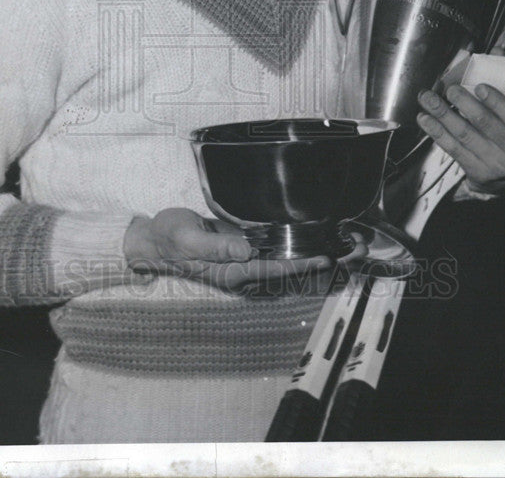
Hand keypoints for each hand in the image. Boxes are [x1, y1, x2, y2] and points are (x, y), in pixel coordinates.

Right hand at [123, 207, 365, 292]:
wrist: (153, 239)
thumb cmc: (168, 237)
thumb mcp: (186, 237)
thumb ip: (215, 245)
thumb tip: (246, 249)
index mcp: (232, 271)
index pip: (275, 269)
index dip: (302, 264)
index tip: (327, 258)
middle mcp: (243, 269)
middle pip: (287, 269)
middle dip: (317, 260)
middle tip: (351, 249)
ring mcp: (243, 260)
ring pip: (285, 259)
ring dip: (312, 252)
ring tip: (344, 242)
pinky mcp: (242, 248)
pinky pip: (274, 249)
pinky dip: (296, 243)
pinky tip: (313, 233)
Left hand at [416, 84, 504, 195]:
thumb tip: (496, 49)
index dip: (497, 102)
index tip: (480, 87)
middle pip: (485, 124)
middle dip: (464, 104)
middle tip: (448, 89)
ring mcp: (496, 164)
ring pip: (464, 135)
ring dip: (442, 115)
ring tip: (427, 99)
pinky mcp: (477, 172)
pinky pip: (453, 149)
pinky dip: (436, 132)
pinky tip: (425, 119)